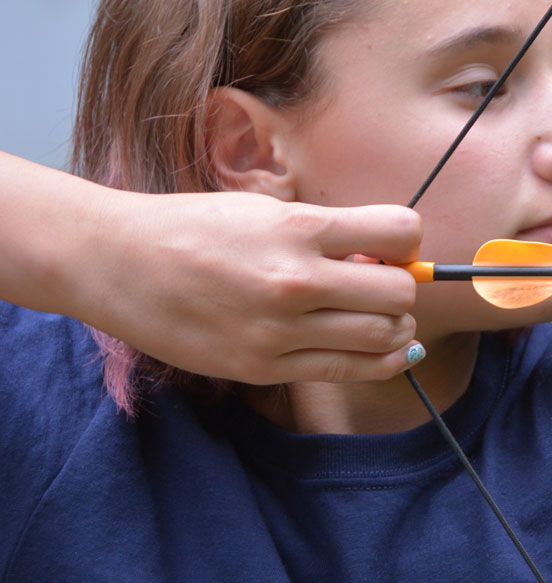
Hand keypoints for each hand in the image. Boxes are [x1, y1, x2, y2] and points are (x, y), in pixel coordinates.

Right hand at [78, 190, 423, 383]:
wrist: (115, 262)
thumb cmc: (193, 228)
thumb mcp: (264, 210)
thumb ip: (327, 234)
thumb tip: (387, 261)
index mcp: (296, 229)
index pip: (399, 230)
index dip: (405, 240)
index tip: (389, 248)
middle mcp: (293, 281)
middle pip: (399, 293)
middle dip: (401, 288)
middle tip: (380, 286)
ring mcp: (278, 331)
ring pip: (384, 337)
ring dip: (394, 327)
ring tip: (372, 317)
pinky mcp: (263, 368)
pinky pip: (350, 371)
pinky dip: (379, 360)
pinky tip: (377, 348)